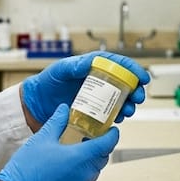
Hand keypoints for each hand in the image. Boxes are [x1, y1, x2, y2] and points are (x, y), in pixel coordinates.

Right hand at [0, 104, 119, 180]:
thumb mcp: (42, 138)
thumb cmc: (28, 168)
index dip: (112, 135)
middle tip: (92, 136)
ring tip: (77, 150)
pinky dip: (82, 172)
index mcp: (81, 157)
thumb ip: (57, 122)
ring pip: (94, 171)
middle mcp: (85, 174)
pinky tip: (68, 166)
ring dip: (91, 160)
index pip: (108, 144)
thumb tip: (64, 110)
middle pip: (102, 157)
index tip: (111, 129)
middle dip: (100, 146)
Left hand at [20, 51, 150, 128]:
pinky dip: (117, 117)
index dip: (133, 70)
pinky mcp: (94, 112)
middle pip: (124, 84)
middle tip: (138, 97)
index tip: (142, 77)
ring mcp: (97, 98)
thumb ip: (74, 65)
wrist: (37, 103)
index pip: (118, 65)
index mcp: (94, 67)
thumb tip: (92, 61)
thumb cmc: (47, 82)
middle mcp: (99, 82)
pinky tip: (119, 119)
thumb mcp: (60, 70)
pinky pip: (110, 114)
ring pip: (121, 100)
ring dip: (129, 105)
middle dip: (136, 90)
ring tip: (129, 111)